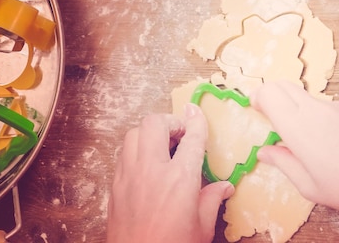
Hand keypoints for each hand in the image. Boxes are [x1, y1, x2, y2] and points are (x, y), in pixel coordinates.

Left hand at [106, 106, 233, 242]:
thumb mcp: (202, 227)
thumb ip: (211, 200)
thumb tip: (223, 187)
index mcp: (180, 179)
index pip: (192, 137)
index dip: (197, 120)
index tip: (197, 111)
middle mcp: (152, 171)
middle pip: (155, 124)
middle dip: (170, 121)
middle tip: (181, 133)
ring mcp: (129, 176)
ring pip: (134, 134)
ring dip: (150, 133)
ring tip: (164, 146)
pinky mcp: (116, 186)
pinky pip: (123, 154)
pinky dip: (136, 149)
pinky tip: (148, 164)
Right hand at [252, 81, 338, 233]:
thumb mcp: (308, 185)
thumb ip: (283, 163)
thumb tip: (265, 151)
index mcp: (298, 126)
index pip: (269, 93)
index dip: (258, 97)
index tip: (255, 109)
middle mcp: (315, 110)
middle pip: (284, 85)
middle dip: (271, 95)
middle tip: (269, 116)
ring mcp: (336, 107)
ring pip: (305, 97)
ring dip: (295, 107)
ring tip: (303, 139)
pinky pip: (325, 106)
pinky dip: (315, 115)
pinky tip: (329, 142)